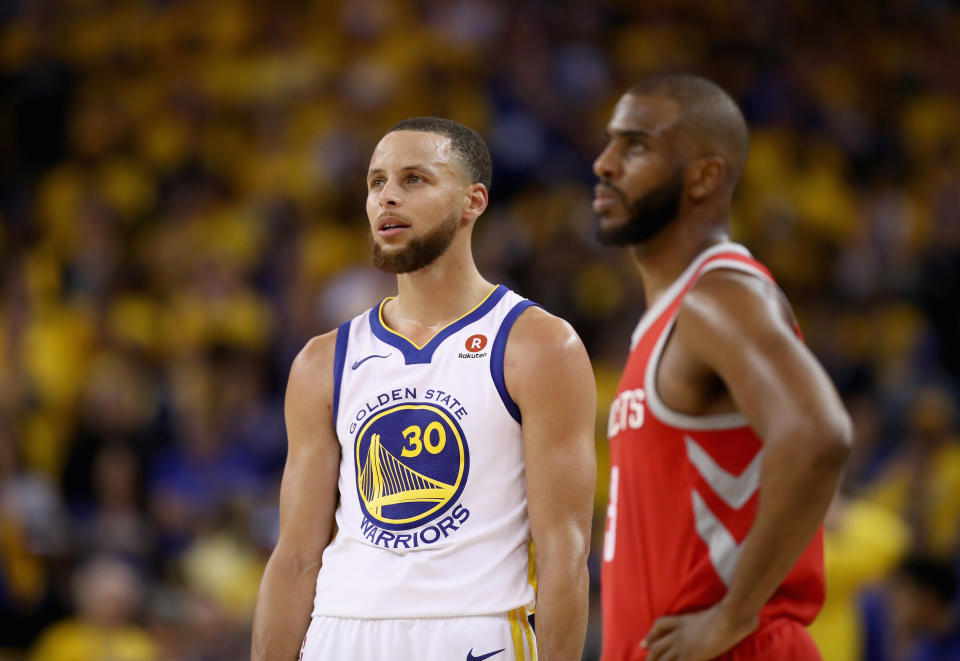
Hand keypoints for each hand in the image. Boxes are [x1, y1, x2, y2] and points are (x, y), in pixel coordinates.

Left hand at [641, 603, 757, 660]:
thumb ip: (723, 612)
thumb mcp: (723, 609)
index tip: (644, 643)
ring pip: (661, 658)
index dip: (651, 635)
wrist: (731, 615)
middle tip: (644, 660)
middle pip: (656, 644)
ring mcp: (683, 645)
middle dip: (650, 655)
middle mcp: (680, 632)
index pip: (660, 625)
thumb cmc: (734, 610)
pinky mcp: (690, 656)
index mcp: (685, 620)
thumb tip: (746, 615)